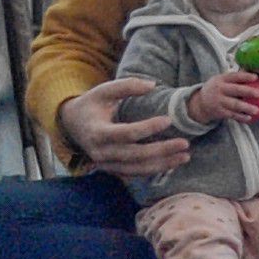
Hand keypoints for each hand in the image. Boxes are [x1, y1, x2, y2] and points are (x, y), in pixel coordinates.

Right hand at [57, 77, 192, 182]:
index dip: (148, 128)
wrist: (72, 125)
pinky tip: (173, 163)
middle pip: (135, 155)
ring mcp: (106, 164)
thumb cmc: (92, 105)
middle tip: (185, 143)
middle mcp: (100, 153)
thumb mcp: (104, 91)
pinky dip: (155, 170)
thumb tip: (152, 85)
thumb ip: (126, 86)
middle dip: (162, 150)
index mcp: (97, 132)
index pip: (126, 133)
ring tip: (185, 157)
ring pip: (137, 169)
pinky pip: (135, 173)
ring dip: (163, 164)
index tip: (169, 119)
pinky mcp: (112, 170)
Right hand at [196, 69, 258, 122]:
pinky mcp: (219, 112)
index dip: (245, 76)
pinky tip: (250, 118)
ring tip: (257, 110)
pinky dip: (241, 117)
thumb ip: (237, 77)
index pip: (234, 76)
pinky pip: (231, 115)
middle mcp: (219, 89)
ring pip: (234, 105)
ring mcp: (218, 101)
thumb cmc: (219, 88)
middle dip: (247, 91)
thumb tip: (256, 70)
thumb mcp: (223, 80)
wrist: (201, 102)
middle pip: (235, 90)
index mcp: (221, 79)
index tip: (256, 77)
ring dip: (246, 108)